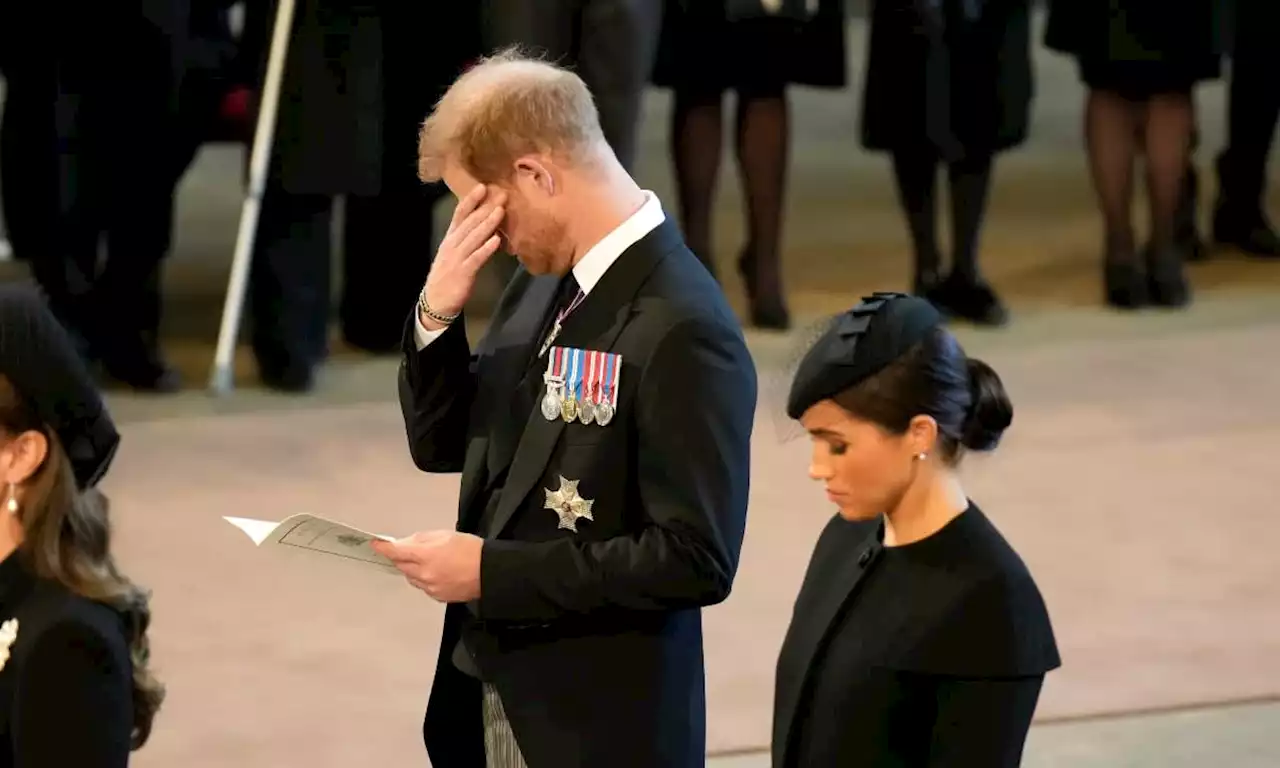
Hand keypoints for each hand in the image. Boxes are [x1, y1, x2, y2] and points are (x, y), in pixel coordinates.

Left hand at [371, 531, 482, 602]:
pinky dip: (424, 579)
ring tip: (429, 561)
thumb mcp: (445, 535)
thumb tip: (404, 543)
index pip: (395, 552)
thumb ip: (421, 539)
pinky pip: (422, 586)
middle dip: (401, 557)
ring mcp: (429, 588)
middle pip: (401, 565)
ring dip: (413, 569)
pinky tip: (438, 572)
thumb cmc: (470, 549)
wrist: (489, 572)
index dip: (383, 548)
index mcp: (425, 556)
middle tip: (408, 550)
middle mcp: (423, 574)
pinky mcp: (437, 597)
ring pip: (411, 577)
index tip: (376, 544)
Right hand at [420, 185, 505, 325]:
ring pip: (474, 237)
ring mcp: (457, 258)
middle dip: (486, 208)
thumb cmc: (448, 275)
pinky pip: (476, 258)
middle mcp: (452, 245)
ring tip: (501, 211)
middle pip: (469, 223)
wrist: (436, 301)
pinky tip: (496, 240)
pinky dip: (486, 249)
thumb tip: (485, 225)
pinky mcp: (463, 273)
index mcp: (450, 238)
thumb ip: (467, 239)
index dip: (471, 200)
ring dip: (488, 223)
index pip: (459, 215)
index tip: (483, 187)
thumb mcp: (454, 253)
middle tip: (501, 195)